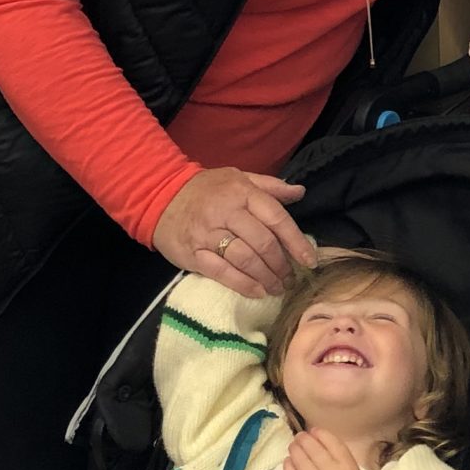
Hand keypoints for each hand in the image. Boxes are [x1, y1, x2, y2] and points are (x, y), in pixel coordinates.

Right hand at [152, 167, 318, 297]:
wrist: (159, 195)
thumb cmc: (205, 188)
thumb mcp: (238, 177)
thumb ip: (270, 186)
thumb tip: (300, 192)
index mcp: (242, 193)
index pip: (276, 218)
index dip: (296, 242)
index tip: (310, 260)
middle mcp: (227, 212)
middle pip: (263, 243)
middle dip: (281, 266)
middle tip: (291, 279)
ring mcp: (208, 234)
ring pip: (245, 260)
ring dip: (266, 278)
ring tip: (278, 288)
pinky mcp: (194, 253)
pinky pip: (222, 272)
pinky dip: (243, 285)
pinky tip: (258, 292)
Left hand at [285, 426, 368, 469]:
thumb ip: (337, 457)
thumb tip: (314, 437)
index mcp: (349, 467)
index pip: (332, 442)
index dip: (320, 433)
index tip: (313, 430)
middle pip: (313, 449)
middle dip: (303, 439)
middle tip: (299, 437)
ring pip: (301, 460)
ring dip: (294, 450)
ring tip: (293, 447)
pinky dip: (288, 465)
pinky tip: (289, 461)